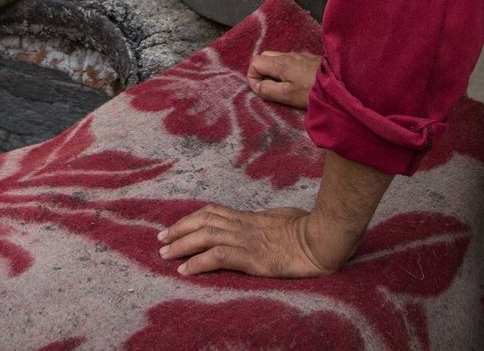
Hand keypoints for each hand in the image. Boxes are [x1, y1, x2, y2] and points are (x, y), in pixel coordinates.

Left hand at [157, 204, 355, 277]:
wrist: (322, 240)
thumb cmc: (309, 229)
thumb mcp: (283, 217)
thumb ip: (266, 217)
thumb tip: (257, 214)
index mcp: (250, 217)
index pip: (213, 213)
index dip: (191, 218)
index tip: (175, 226)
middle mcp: (244, 225)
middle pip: (203, 221)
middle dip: (179, 230)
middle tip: (161, 239)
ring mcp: (247, 240)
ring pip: (205, 236)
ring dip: (182, 245)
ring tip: (166, 254)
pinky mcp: (252, 257)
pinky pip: (218, 256)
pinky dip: (199, 262)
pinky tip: (186, 270)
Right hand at [247, 50, 320, 109]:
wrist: (340, 83)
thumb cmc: (312, 91)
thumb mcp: (287, 95)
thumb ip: (268, 90)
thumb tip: (256, 86)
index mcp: (280, 63)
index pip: (255, 62)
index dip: (253, 77)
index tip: (261, 89)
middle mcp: (288, 55)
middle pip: (265, 57)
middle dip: (262, 71)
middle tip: (270, 87)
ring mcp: (300, 55)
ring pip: (278, 57)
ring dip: (275, 70)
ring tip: (284, 86)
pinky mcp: (310, 58)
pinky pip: (291, 60)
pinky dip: (287, 68)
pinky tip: (297, 81)